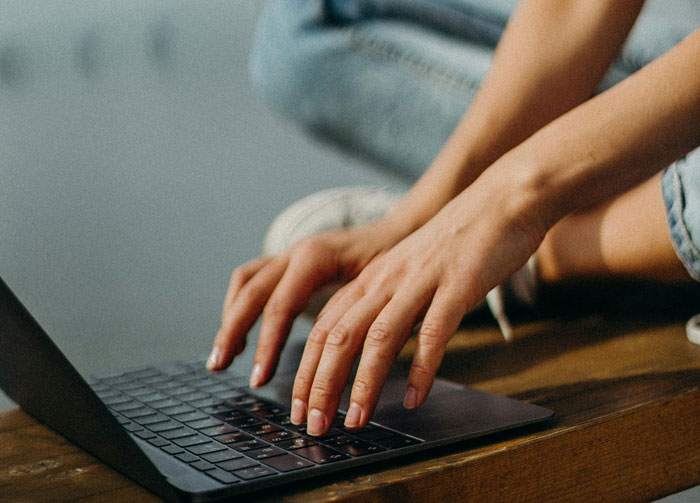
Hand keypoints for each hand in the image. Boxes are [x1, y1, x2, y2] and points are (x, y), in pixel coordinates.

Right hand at [208, 218, 405, 384]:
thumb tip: (346, 358)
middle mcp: (297, 252)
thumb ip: (361, 312)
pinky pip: (253, 279)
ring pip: (246, 282)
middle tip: (220, 367)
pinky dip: (240, 306)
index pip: (280, 305)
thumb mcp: (383, 282)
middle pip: (252, 293)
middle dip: (232, 331)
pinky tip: (243, 335)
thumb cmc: (396, 256)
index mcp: (317, 257)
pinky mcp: (290, 261)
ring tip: (224, 356)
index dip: (267, 345)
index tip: (260, 378)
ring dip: (230, 318)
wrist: (400, 229)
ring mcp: (291, 254)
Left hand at [290, 174, 545, 434]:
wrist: (500, 201)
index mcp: (371, 279)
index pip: (324, 330)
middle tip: (313, 425)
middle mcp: (387, 279)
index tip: (300, 409)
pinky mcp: (458, 283)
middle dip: (320, 385)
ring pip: (379, 336)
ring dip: (363, 383)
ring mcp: (421, 280)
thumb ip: (386, 306)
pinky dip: (422, 367)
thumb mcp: (408, 273)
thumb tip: (366, 353)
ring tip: (356, 421)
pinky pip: (435, 330)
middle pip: (339, 335)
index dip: (307, 372)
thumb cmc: (454, 244)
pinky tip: (415, 397)